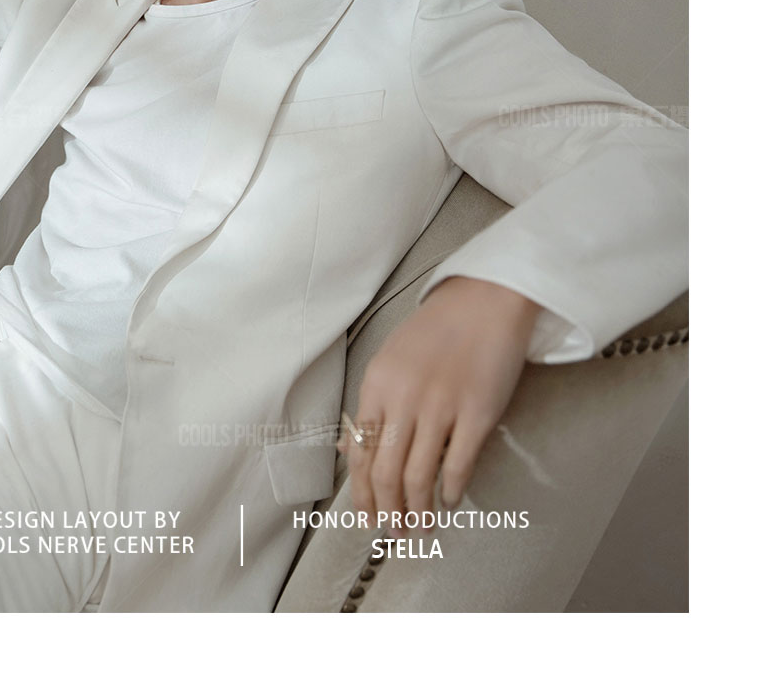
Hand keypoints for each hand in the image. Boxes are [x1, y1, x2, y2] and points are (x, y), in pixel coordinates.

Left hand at [336, 276, 541, 530]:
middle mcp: (403, 399)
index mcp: (376, 386)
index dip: (362, 493)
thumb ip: (372, 406)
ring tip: (420, 527)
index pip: (359, 453)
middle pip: (385, 471)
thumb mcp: (390, 362)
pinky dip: (450, 490)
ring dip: (417, 509)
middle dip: (387, 510)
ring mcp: (440, 407)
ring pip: (418, 474)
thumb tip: (348, 449)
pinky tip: (449, 502)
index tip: (367, 518)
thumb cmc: (436, 332)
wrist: (485, 300)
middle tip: (394, 533)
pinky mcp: (477, 412)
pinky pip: (458, 463)